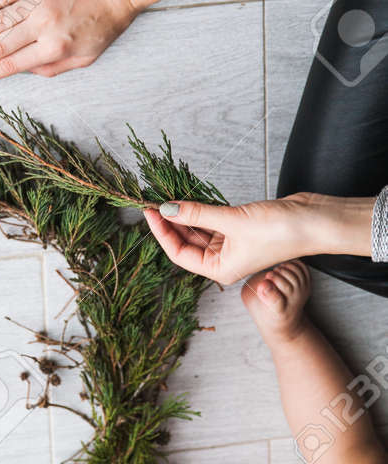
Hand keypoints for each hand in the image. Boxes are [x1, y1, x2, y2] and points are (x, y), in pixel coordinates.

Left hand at [143, 192, 374, 285]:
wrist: (314, 220)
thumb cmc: (280, 230)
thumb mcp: (232, 221)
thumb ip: (197, 213)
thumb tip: (167, 207)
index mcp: (220, 269)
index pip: (179, 254)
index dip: (161, 232)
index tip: (149, 211)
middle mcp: (223, 260)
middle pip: (186, 241)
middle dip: (169, 221)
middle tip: (153, 199)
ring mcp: (231, 243)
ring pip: (198, 228)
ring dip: (184, 213)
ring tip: (167, 194)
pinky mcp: (239, 227)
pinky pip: (211, 219)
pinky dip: (200, 208)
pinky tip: (188, 195)